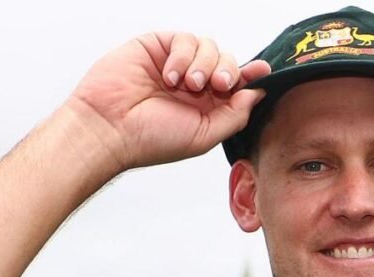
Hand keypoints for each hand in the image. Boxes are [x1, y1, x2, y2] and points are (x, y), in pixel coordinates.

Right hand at [65, 32, 271, 170]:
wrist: (110, 128)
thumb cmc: (151, 139)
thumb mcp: (205, 135)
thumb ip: (234, 115)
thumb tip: (257, 93)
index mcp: (206, 106)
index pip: (236, 84)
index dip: (251, 75)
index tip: (262, 70)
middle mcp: (193, 84)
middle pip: (227, 62)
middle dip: (229, 71)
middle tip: (218, 85)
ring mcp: (176, 64)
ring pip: (209, 46)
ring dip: (204, 64)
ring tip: (188, 84)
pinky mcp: (157, 47)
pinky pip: (185, 39)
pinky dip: (182, 56)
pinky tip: (169, 76)